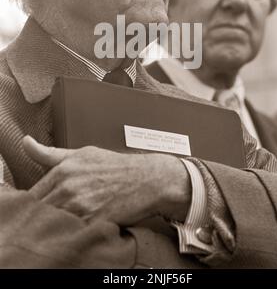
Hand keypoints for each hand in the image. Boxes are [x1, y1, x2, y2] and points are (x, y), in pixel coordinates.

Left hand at [23, 136, 190, 224]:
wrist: (148, 179)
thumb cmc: (116, 167)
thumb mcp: (82, 154)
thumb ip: (51, 154)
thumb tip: (26, 143)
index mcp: (64, 170)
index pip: (32, 195)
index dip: (34, 205)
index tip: (41, 207)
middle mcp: (69, 188)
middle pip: (40, 212)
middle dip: (43, 217)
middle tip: (56, 216)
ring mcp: (81, 207)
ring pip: (54, 224)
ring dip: (56, 227)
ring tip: (69, 223)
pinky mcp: (93, 223)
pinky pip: (72, 235)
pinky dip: (72, 235)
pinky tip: (80, 229)